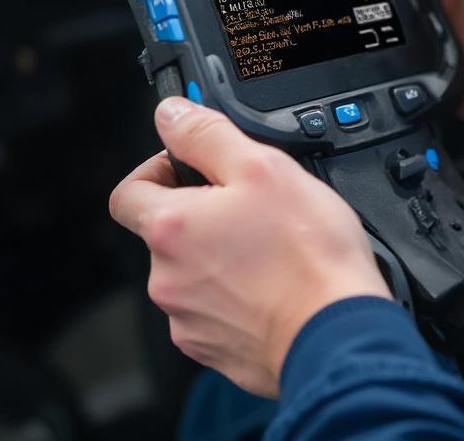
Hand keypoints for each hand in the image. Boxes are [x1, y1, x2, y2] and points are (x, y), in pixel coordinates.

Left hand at [109, 97, 389, 397]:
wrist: (335, 332)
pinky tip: (275, 282)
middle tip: (252, 205)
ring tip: (271, 246)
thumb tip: (172, 114)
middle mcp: (167, 278)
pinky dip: (237, 293)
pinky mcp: (213, 348)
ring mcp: (188, 319)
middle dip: (202, 214)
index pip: (129, 191)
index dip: (157, 169)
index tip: (192, 168)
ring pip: (192, 272)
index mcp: (171, 228)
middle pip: (166, 232)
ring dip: (220, 254)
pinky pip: (214, 309)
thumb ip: (208, 135)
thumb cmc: (307, 255)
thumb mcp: (263, 167)